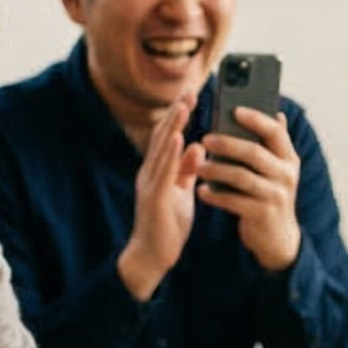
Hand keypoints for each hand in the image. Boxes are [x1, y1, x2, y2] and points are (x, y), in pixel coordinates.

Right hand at [117, 97, 205, 299]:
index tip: (190, 95)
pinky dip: (171, 153)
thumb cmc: (167, 225)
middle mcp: (150, 173)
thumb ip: (187, 170)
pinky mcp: (154, 199)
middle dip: (176, 113)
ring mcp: (150, 184)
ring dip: (173, 126)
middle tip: (189, 90)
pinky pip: (163, 172)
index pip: (169, 137)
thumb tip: (197, 145)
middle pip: (163, 137)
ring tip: (184, 106)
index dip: (178, 116)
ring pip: (162, 150)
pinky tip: (180, 138)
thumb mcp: (182, 193)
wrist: (152, 257)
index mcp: (158, 171)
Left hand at [198, 106, 302, 271]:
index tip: (234, 109)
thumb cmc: (269, 195)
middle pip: (254, 153)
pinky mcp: (262, 214)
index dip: (255, 119)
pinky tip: (201, 191)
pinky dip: (215, 195)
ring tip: (198, 166)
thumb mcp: (276, 170)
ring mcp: (275, 196)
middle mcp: (286, 175)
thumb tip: (277, 113)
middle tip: (205, 138)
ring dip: (216, 169)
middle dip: (227, 143)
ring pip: (241, 176)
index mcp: (289, 158)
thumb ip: (273, 145)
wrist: (277, 238)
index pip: (275, 132)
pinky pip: (234, 200)